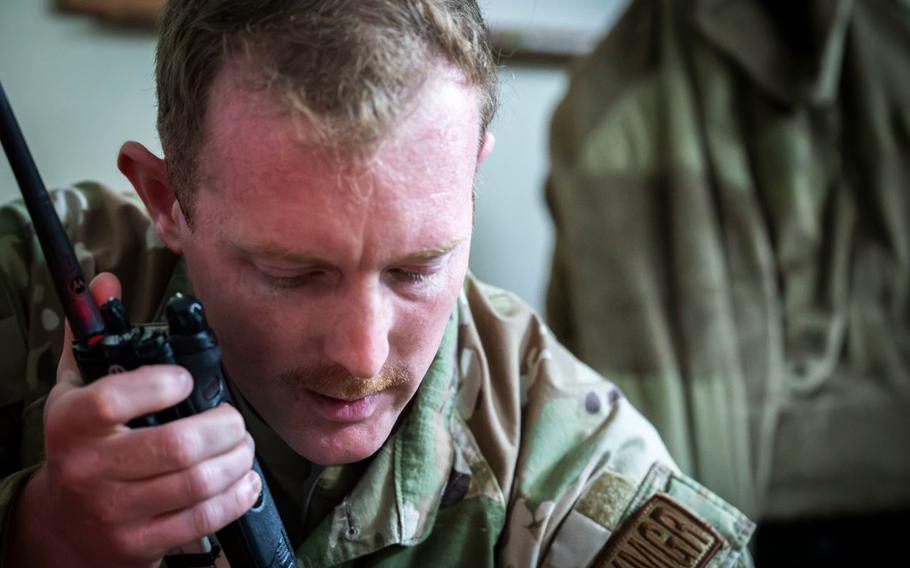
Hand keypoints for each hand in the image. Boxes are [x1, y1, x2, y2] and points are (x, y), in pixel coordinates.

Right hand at [8, 272, 260, 567]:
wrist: (61, 527)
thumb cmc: (79, 447)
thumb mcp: (75, 390)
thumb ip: (92, 336)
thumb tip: (106, 282)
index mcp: (71, 424)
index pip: (114, 399)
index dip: (161, 384)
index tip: (186, 380)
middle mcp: (90, 469)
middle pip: (177, 445)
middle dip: (225, 427)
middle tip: (234, 421)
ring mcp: (115, 511)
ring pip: (197, 483)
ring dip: (238, 460)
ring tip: (243, 447)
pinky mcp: (140, 544)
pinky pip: (203, 520)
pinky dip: (236, 496)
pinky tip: (245, 480)